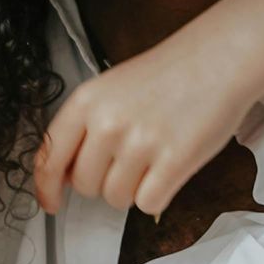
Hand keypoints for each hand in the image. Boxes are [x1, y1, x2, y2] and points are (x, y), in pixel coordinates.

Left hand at [34, 50, 253, 219]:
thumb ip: (84, 127)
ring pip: (116, 199)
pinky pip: (147, 204)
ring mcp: (140, 143)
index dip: (45, 187)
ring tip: (152, 159)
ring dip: (132, 190)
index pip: (49, 156)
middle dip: (103, 182)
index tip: (51, 203)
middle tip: (128, 161)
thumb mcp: (110, 89)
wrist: (217, 59)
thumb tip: (65, 175)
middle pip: (84, 185)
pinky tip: (168, 169)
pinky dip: (157, 195)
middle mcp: (107, 122)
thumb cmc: (167, 74)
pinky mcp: (173, 161)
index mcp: (86, 101)